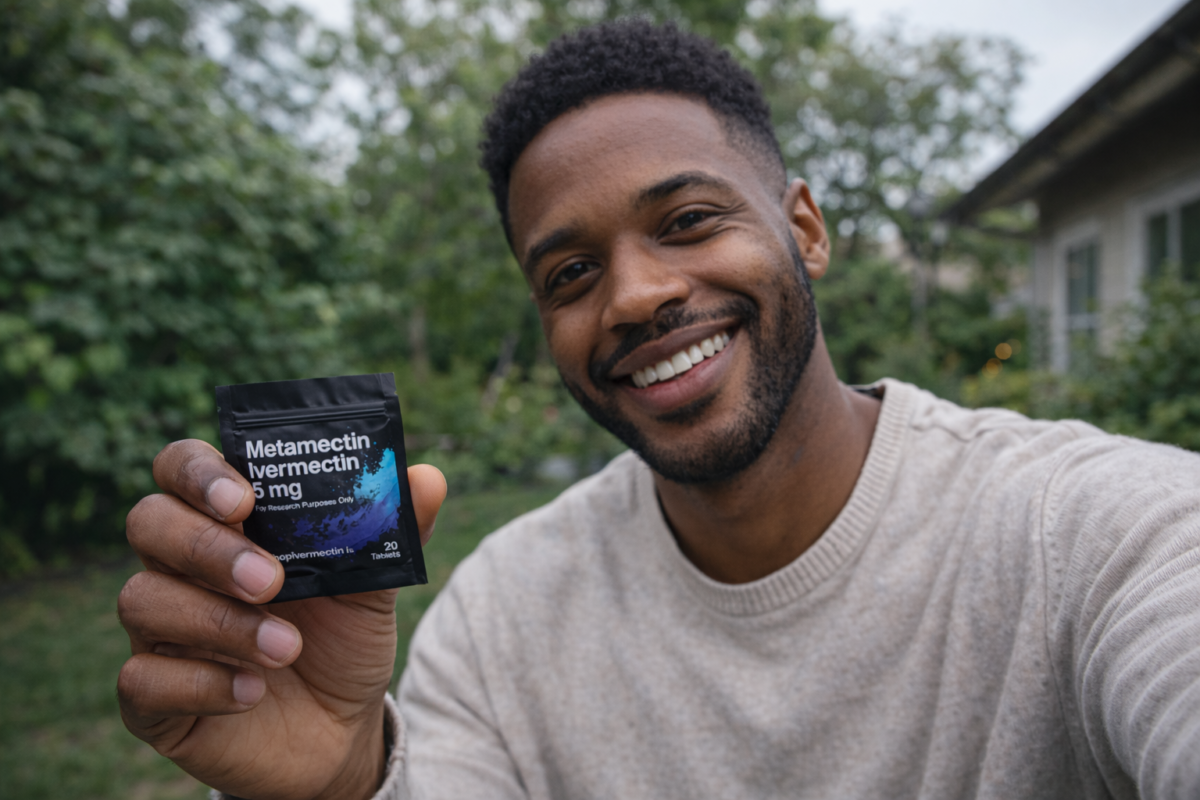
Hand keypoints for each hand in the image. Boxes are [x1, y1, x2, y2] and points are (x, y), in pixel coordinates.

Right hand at [117, 439, 446, 799]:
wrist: (339, 730)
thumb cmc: (341, 639)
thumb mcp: (374, 585)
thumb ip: (392, 530)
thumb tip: (427, 478)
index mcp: (227, 522)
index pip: (182, 468)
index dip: (200, 472)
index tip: (245, 500)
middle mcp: (180, 567)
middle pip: (148, 522)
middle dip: (207, 546)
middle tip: (270, 580)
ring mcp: (159, 630)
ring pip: (142, 599)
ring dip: (220, 621)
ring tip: (288, 647)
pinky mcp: (152, 697)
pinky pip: (141, 680)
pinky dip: (202, 683)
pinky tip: (253, 691)